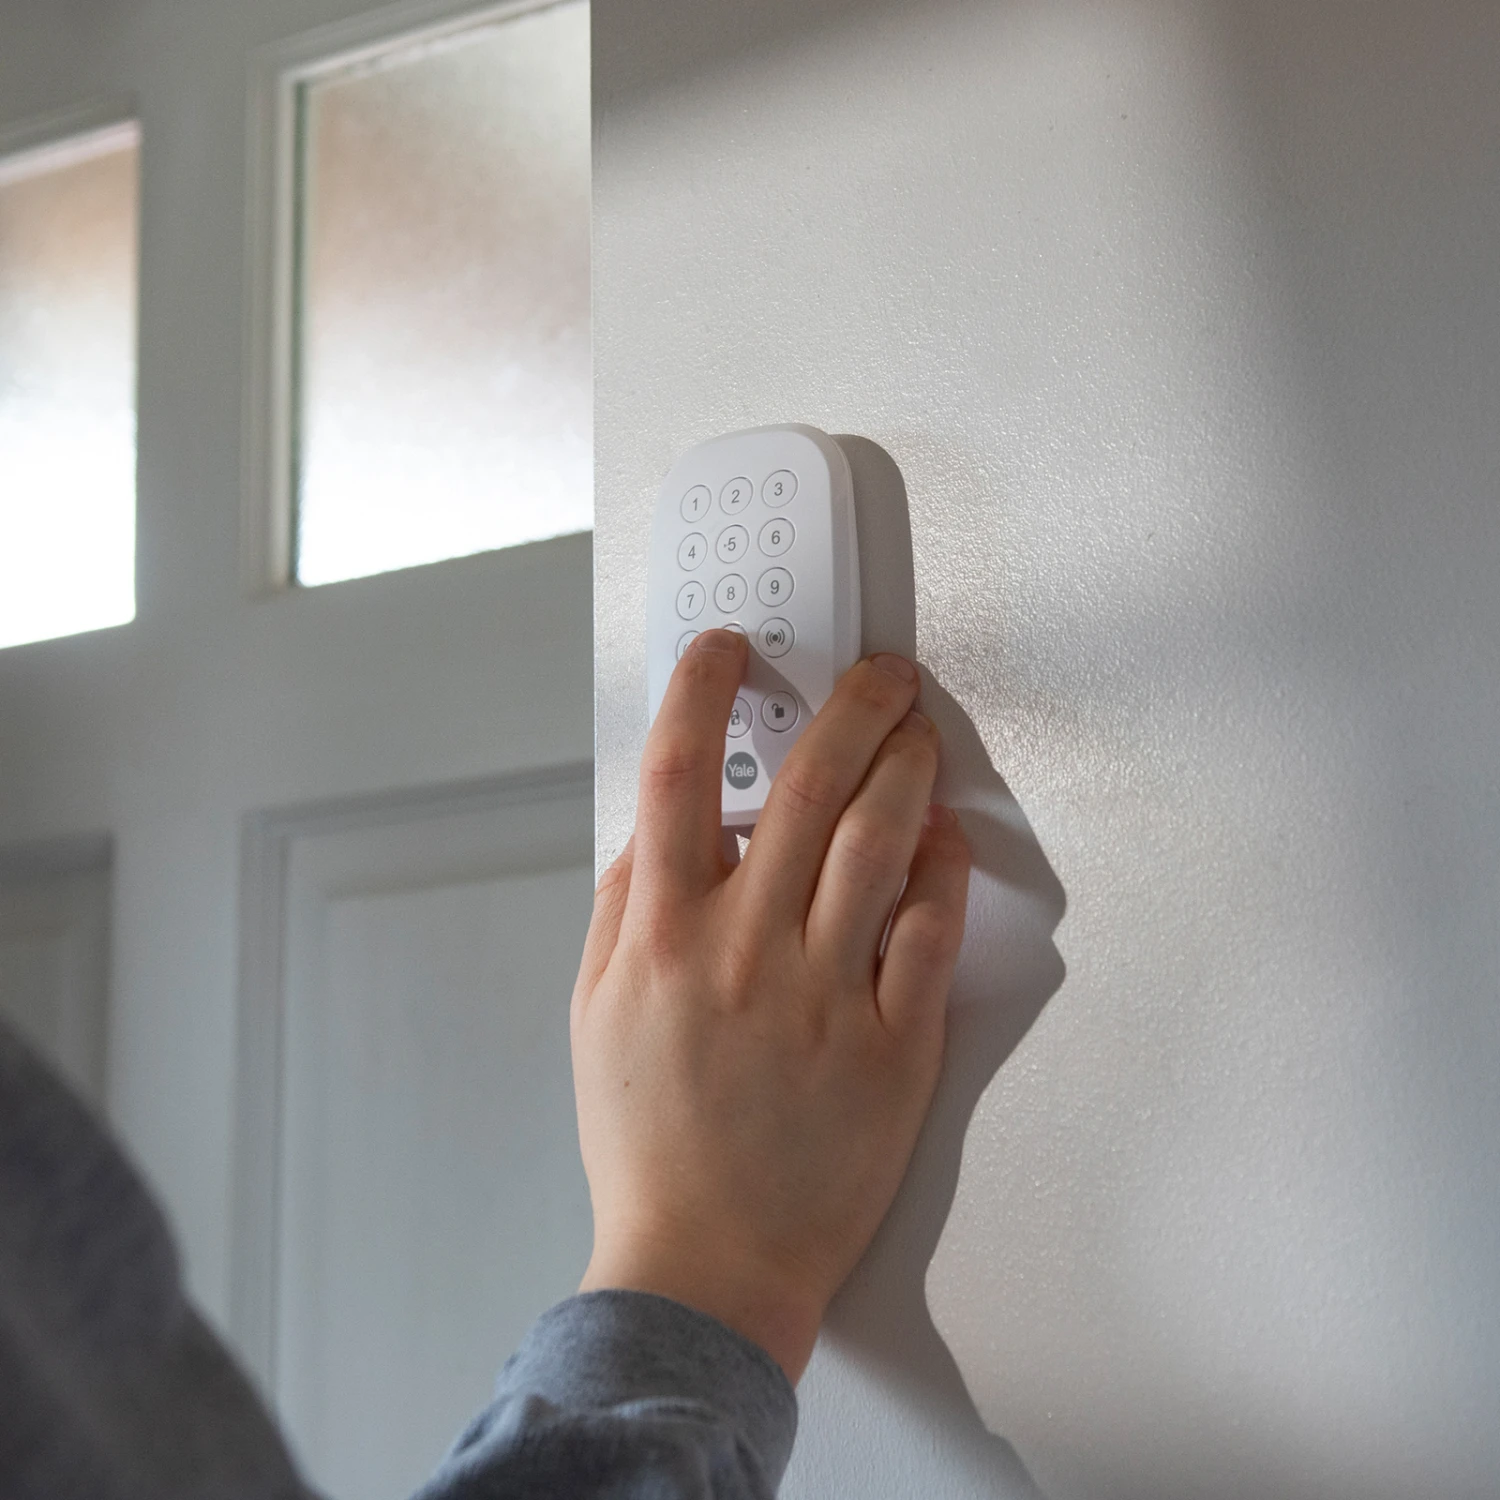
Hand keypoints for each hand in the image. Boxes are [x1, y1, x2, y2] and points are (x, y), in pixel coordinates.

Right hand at [571, 629, 969, 1381]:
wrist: (706, 1262)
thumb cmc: (647, 1139)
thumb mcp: (593, 1012)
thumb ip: (620, 907)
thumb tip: (656, 827)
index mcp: (662, 933)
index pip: (677, 773)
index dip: (701, 689)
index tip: (728, 650)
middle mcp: (744, 948)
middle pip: (809, 786)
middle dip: (850, 706)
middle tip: (878, 674)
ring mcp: (824, 994)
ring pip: (880, 841)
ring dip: (906, 767)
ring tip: (919, 733)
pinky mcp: (892, 1044)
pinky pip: (929, 931)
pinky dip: (942, 870)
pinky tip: (941, 840)